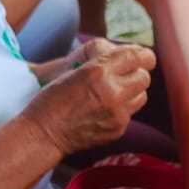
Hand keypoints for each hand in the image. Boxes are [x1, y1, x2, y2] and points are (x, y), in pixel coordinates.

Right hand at [29, 40, 155, 154]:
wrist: (44, 134)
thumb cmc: (52, 98)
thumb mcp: (74, 68)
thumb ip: (103, 60)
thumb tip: (129, 54)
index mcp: (99, 71)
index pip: (136, 56)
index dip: (143, 55)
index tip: (143, 56)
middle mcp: (112, 92)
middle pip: (144, 77)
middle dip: (136, 73)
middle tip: (124, 74)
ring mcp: (117, 114)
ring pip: (142, 95)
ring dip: (132, 91)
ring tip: (114, 91)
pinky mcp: (118, 130)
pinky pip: (130, 113)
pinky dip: (121, 109)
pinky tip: (103, 109)